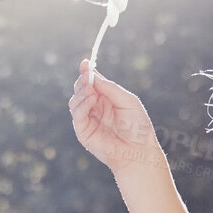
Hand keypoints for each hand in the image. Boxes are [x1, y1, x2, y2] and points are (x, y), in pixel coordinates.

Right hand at [68, 59, 162, 174]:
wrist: (138, 150)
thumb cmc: (137, 126)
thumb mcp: (127, 100)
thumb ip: (109, 88)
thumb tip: (92, 75)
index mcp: (106, 100)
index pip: (92, 84)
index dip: (87, 73)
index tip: (85, 62)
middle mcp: (95, 108)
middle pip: (80, 90)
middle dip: (82, 81)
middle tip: (87, 76)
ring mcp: (88, 120)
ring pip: (74, 101)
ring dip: (81, 93)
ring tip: (91, 92)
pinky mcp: (83, 132)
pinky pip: (77, 115)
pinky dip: (81, 105)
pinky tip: (90, 100)